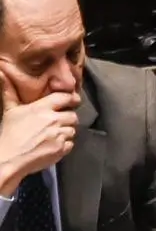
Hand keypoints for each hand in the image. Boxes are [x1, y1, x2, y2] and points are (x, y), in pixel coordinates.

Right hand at [0, 74, 78, 194]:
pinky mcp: (62, 148)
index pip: (66, 97)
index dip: (72, 99)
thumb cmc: (9, 133)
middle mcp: (54, 119)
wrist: (9, 158)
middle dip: (67, 119)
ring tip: (53, 135)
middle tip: (57, 123)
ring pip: (72, 130)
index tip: (73, 101)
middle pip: (73, 116)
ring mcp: (59, 134)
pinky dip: (64, 145)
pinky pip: (71, 144)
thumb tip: (1, 73)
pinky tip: (53, 145)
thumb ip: (9, 92)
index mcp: (42, 108)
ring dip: (65, 132)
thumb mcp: (10, 110)